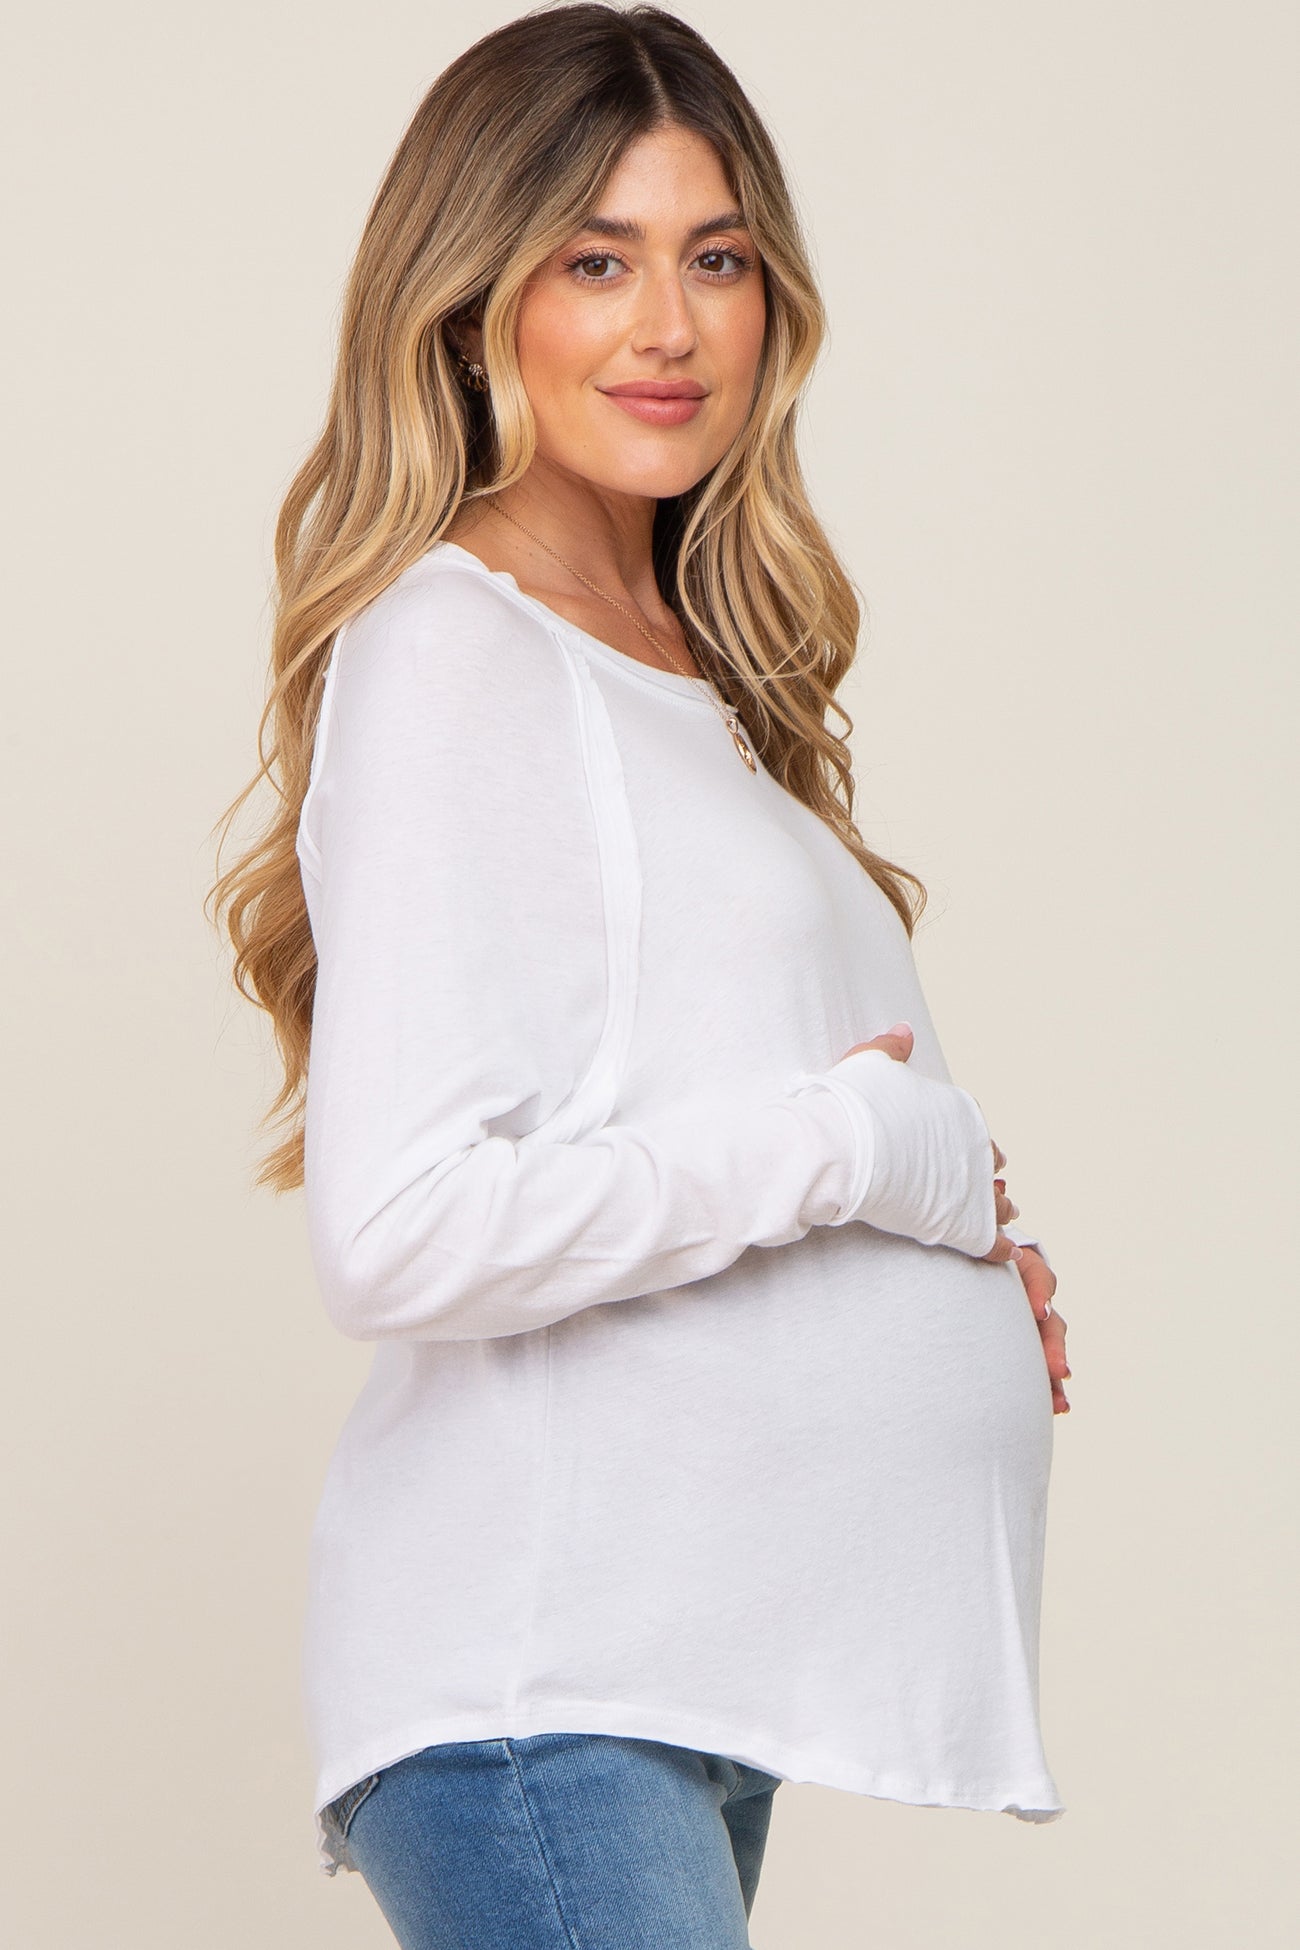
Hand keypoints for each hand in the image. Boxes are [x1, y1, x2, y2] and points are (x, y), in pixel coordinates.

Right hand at [842, 1023, 1021, 1265]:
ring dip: (1001, 1209)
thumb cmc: (852, 1104)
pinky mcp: (962, 1224)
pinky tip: (1010, 1255)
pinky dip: (1003, 1250)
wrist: (842, 1148)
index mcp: (958, 1109)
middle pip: (989, 1163)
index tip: (970, 1148)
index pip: (974, 1125)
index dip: (972, 1138)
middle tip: (992, 1183)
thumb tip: (904, 1031)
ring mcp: (971, 1187)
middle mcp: (974, 1147)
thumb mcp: (870, 1061)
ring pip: (996, 1203)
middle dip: (989, 1173)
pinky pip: (992, 1242)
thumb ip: (891, 1047)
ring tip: (1007, 1214)